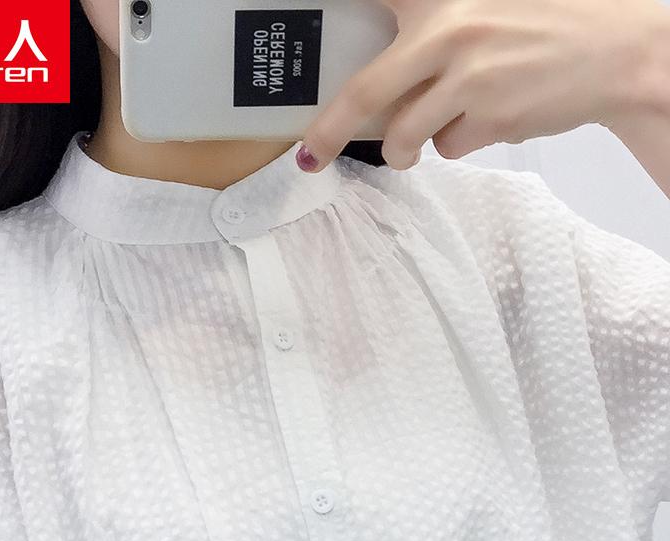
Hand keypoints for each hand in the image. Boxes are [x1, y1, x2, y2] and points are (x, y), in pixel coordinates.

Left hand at [296, 0, 665, 171]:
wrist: (619, 54)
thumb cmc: (545, 27)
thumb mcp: (483, 10)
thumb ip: (431, 32)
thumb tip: (380, 80)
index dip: (329, 13)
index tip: (293, 45)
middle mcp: (449, 31)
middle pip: (365, 94)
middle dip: (330, 133)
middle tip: (312, 153)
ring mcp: (468, 78)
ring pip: (405, 136)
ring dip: (405, 149)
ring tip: (419, 140)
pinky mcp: (490, 117)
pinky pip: (448, 147)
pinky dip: (456, 142)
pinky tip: (487, 117)